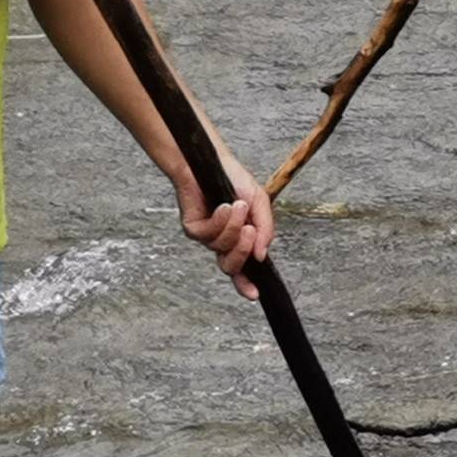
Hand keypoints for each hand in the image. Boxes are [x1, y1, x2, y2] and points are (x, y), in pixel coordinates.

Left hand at [179, 156, 273, 299]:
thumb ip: (265, 230)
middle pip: (230, 266)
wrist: (212, 161)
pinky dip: (219, 220)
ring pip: (220, 248)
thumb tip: (262, 256)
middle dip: (242, 251)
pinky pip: (207, 235)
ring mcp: (206, 237)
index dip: (247, 284)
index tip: (255, 294)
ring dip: (232, 227)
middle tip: (249, 231)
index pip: (243, 270)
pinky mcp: (191, 228)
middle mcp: (222, 242)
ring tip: (237, 205)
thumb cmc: (234, 180)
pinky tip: (223, 206)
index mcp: (239, 240)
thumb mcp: (259, 203)